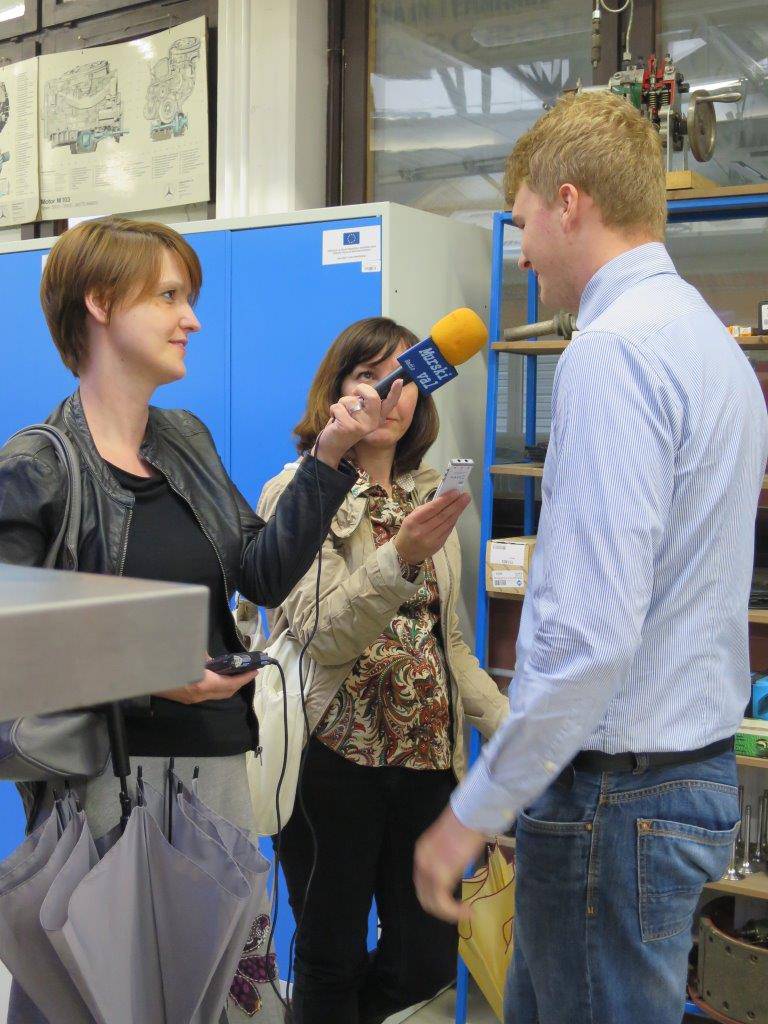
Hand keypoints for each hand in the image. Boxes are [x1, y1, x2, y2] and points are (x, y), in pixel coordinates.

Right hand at [156, 655, 258, 704]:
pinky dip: (218, 686)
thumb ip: (203, 657)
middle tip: (248, 671)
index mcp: (202, 684)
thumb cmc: (166, 663)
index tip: (255, 671)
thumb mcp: (187, 655)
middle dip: (240, 682)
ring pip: (218, 695)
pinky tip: (219, 676)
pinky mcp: (186, 699)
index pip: (230, 683)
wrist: (143, 676)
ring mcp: (192, 700)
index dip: (244, 678)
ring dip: (229, 685)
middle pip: (227, 692)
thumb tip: (213, 658)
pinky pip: (208, 694)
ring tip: (237, 673)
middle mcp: (199, 695)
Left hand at [314, 380, 404, 468]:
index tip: (400, 380)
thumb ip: (364, 402)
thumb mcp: (357, 412)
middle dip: (360, 389)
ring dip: (341, 404)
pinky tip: (335, 422)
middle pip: (372, 396)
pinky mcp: (349, 427)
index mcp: (378, 417)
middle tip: (354, 394)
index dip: (396, 391)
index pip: (390, 403)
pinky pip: (338, 407)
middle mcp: (374, 422)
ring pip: (350, 400)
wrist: (332, 445)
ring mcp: (363, 426)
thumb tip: (364, 389)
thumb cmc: (344, 423)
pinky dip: (333, 411)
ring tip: (341, 416)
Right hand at [394, 490, 470, 564]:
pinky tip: (458, 513)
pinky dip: (454, 520)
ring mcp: (431, 539)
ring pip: (447, 523)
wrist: (405, 552)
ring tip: (464, 502)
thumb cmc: (408, 530)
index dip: (445, 500)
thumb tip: (443, 499)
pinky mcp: (438, 545)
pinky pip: (448, 530)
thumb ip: (426, 509)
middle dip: (456, 504)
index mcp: (413, 521)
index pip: (432, 509)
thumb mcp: (411, 517)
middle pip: (442, 516)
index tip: (455, 492)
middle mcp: (422, 531)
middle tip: (465, 496)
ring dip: (457, 511)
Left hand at [414, 805, 485, 922]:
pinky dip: (455, 911)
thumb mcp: (451, 842)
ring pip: (433, 903)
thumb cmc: (467, 824)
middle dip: (441, 908)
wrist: (471, 815)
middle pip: (424, 895)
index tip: (453, 900)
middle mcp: (421, 861)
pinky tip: (468, 910)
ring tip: (465, 912)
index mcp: (423, 852)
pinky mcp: (440, 875)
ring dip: (449, 913)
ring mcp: (428, 868)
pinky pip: (443, 902)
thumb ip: (448, 857)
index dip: (436, 895)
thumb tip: (456, 867)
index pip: (423, 882)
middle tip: (459, 911)